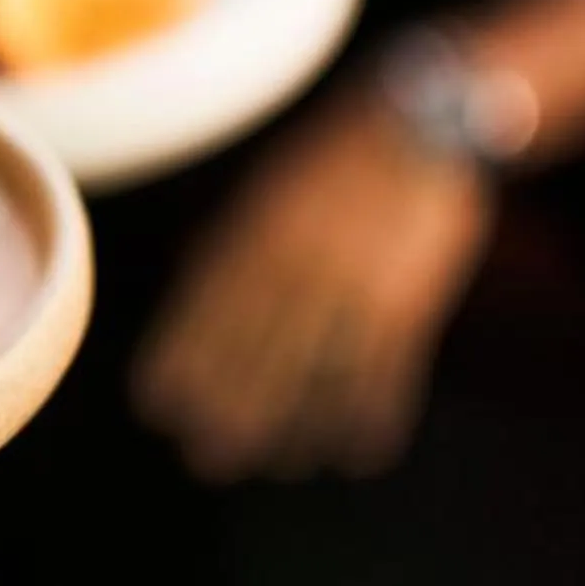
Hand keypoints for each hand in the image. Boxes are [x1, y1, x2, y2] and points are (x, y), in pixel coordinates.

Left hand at [135, 98, 490, 478]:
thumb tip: (201, 294)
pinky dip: (371, 416)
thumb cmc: (341, 159)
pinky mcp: (409, 300)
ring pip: (317, 373)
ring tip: (281, 465)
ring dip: (297, 426)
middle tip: (207, 458)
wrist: (427, 121)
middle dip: (230, 410)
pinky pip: (384, 371)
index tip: (157, 406)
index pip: (207, 309)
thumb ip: (242, 242)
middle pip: (257, 352)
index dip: (181, 360)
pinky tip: (357, 451)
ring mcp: (356, 284)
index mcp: (260, 230)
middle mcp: (300, 263)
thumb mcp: (275, 188)